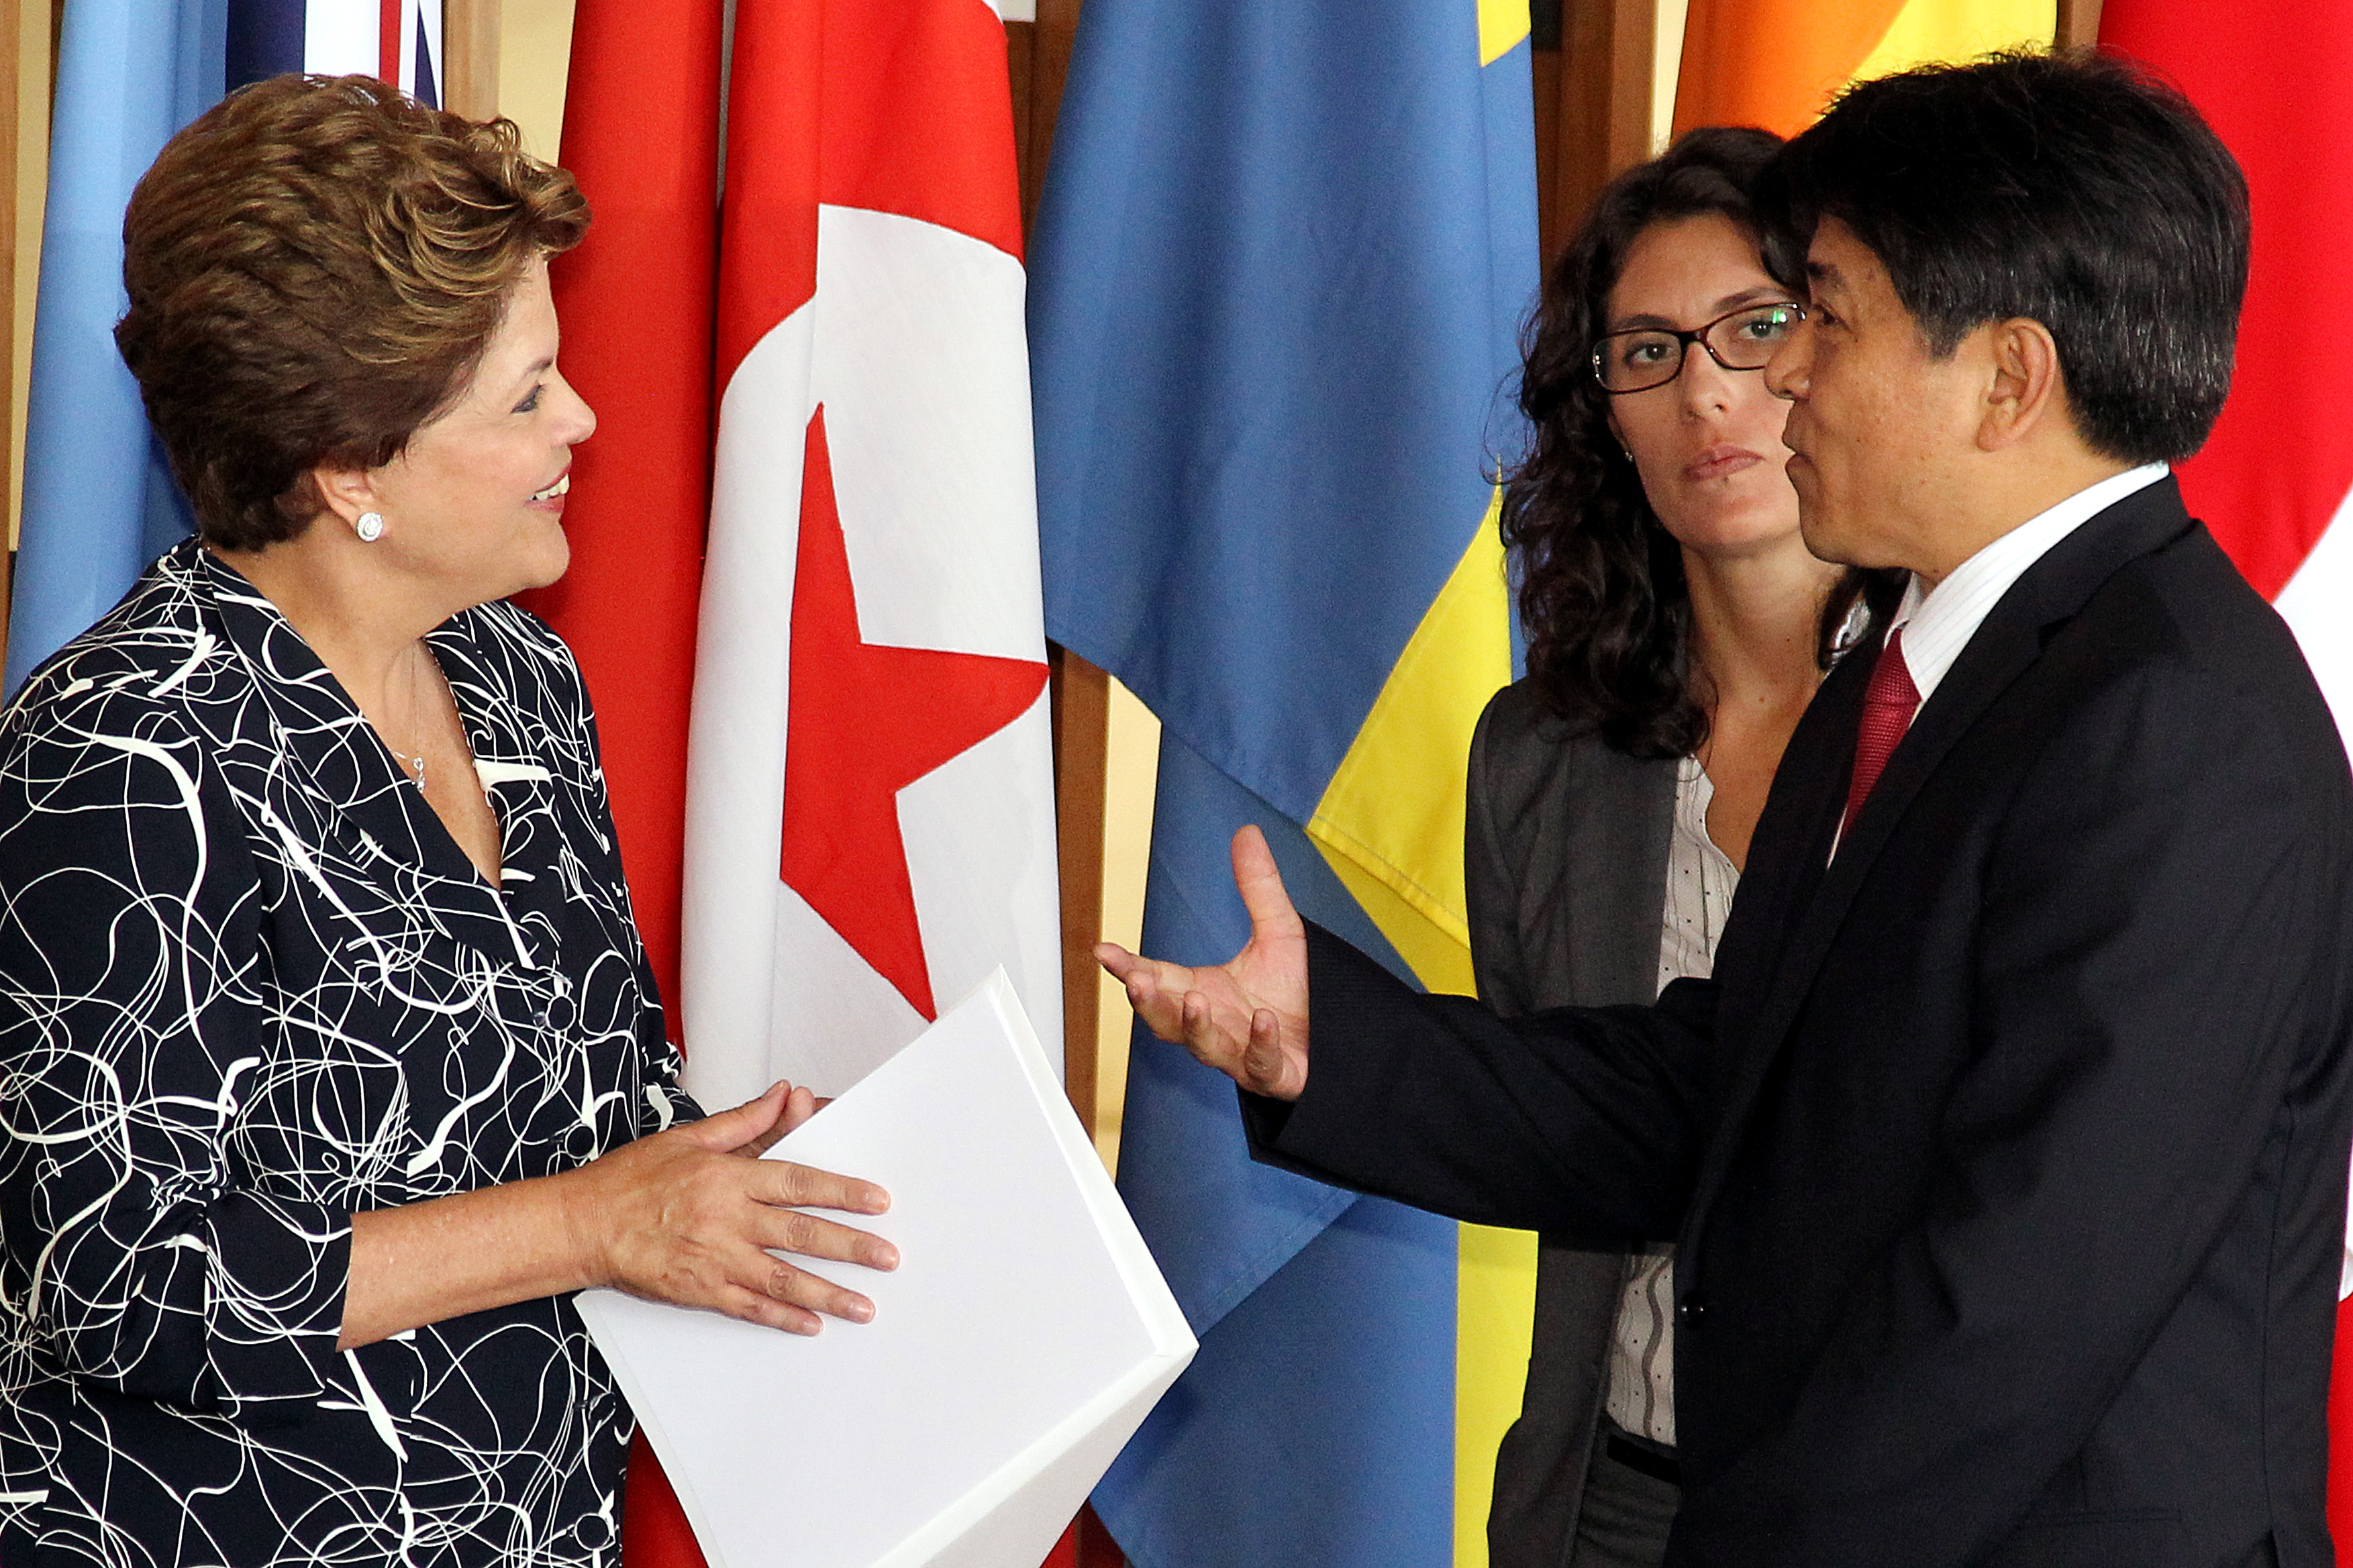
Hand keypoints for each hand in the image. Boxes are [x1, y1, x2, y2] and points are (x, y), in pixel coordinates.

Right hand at [565, 1081, 896, 1334]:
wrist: (583, 1224)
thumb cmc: (632, 1179)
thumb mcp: (689, 1137)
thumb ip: (746, 1121)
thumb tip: (786, 1093)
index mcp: (728, 1176)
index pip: (799, 1181)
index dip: (842, 1191)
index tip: (879, 1201)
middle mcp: (727, 1219)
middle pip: (801, 1233)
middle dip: (851, 1247)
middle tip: (890, 1257)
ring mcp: (714, 1258)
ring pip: (783, 1279)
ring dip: (828, 1293)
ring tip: (865, 1306)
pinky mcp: (699, 1290)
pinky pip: (749, 1307)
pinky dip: (782, 1318)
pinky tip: (812, 1323)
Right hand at [1097, 824, 1309, 1099]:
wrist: (1337, 1039)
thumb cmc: (1296, 994)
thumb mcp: (1280, 931)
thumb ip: (1258, 887)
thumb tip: (1246, 832)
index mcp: (1201, 993)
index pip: (1157, 980)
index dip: (1128, 967)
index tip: (1103, 951)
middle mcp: (1213, 1027)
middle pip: (1168, 1020)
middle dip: (1150, 1003)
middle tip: (1136, 982)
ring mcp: (1240, 1054)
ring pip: (1206, 1048)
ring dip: (1196, 1026)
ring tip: (1196, 1000)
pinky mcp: (1275, 1074)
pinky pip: (1261, 1064)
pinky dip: (1260, 1043)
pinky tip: (1263, 1020)